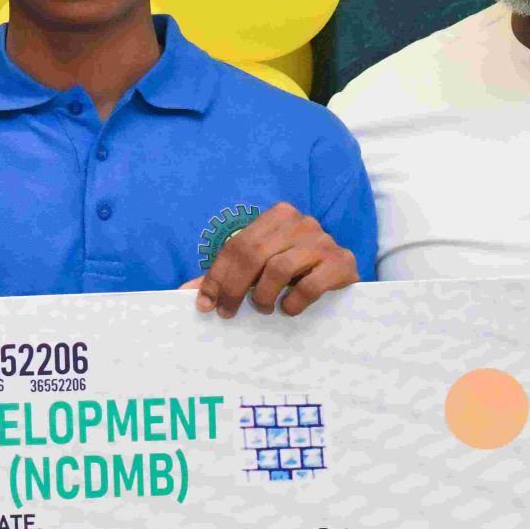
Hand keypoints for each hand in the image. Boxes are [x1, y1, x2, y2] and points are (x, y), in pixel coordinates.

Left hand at [184, 203, 357, 318]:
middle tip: (228, 313)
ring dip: (263, 296)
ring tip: (263, 309)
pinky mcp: (342, 263)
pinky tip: (288, 309)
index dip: (217, 276)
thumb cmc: (296, 269)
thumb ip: (228, 274)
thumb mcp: (261, 266)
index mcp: (278, 216)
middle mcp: (302, 222)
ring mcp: (324, 241)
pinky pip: (310, 285)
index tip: (206, 304)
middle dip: (234, 288)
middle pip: (254, 254)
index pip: (237, 245)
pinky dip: (293, 302)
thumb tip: (186, 291)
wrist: (343, 271)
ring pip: (279, 269)